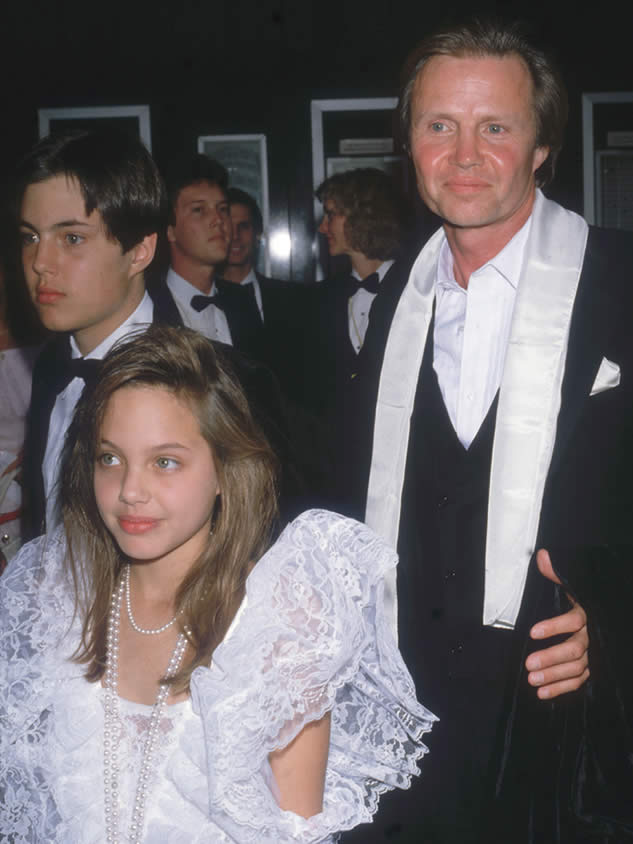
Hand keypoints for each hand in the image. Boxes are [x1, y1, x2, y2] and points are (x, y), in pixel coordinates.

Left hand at [525, 549, 588, 699]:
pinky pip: (577, 681)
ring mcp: (591, 654)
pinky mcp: (587, 669)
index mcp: (586, 614)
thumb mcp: (564, 585)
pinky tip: (541, 694)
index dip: (554, 626)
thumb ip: (555, 574)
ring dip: (554, 676)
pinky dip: (560, 689)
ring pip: (576, 668)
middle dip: (552, 657)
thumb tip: (543, 556)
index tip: (531, 631)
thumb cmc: (571, 600)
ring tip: (531, 680)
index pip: (574, 620)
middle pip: (575, 649)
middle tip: (528, 664)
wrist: (590, 616)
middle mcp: (591, 636)